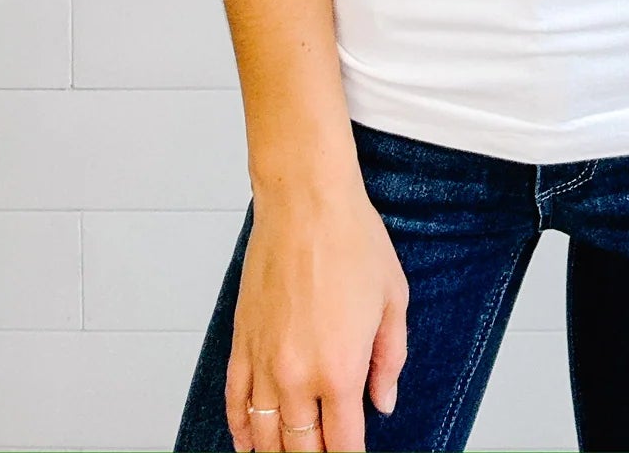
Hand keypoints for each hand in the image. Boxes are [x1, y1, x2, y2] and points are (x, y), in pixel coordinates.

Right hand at [229, 178, 408, 452]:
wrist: (306, 201)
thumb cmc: (352, 240)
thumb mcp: (393, 299)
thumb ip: (389, 359)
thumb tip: (383, 401)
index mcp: (341, 368)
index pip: (344, 444)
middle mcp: (298, 374)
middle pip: (301, 448)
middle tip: (326, 452)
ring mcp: (264, 361)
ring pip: (265, 435)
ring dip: (278, 452)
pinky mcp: (242, 342)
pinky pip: (235, 402)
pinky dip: (242, 429)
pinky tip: (249, 442)